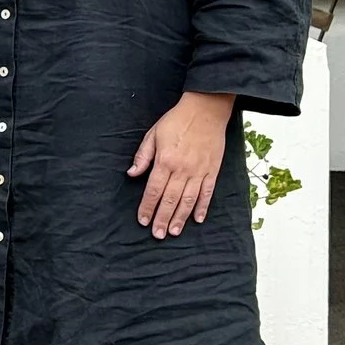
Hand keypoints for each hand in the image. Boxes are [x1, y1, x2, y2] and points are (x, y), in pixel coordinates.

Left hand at [127, 92, 235, 238]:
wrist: (206, 110)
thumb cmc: (177, 120)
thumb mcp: (153, 134)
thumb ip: (143, 156)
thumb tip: (132, 173)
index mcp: (165, 161)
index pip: (153, 190)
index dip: (147, 207)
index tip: (143, 220)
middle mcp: (183, 169)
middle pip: (170, 200)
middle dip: (162, 219)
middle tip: (158, 234)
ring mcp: (199, 171)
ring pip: (189, 200)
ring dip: (180, 218)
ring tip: (174, 232)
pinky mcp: (212, 170)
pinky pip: (207, 193)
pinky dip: (203, 207)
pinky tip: (198, 219)